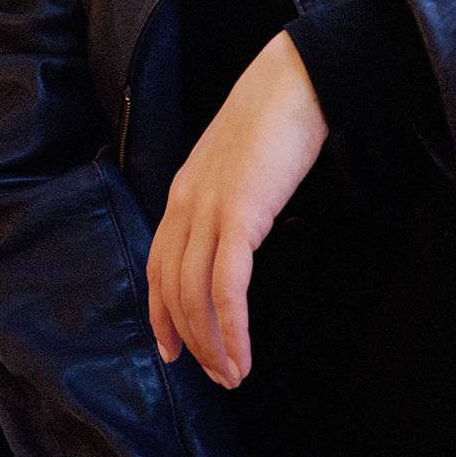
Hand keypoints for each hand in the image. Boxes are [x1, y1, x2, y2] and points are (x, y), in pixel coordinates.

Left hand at [147, 29, 326, 385]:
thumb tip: (241, 228)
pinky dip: (232, 327)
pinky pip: (227, 287)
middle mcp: (186, 204)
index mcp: (184, 191)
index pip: (160, 266)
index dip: (162, 314)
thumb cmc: (279, 115)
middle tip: (217, 376)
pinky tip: (244, 351)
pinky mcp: (239, 216)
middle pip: (173, 290)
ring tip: (234, 374)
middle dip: (192, 340)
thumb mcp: (242, 161)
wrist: (295, 80)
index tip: (174, 351)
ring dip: (214, 344)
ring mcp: (208, 210)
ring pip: (195, 296)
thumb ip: (232, 194)